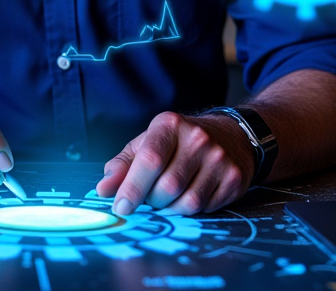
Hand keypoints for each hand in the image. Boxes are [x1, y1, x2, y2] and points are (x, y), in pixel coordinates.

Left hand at [95, 111, 254, 215]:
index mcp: (170, 125)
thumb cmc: (177, 143)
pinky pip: (205, 209)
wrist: (228, 135)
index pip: (150, 160)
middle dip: (153, 200)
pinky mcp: (233, 178)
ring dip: (171, 208)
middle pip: (167, 187)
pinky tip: (191, 193)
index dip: (133, 188)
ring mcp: (219, 158)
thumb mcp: (146, 144)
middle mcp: (197, 138)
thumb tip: (102, 190)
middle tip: (151, 196)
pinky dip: (192, 210)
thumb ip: (122, 166)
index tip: (120, 207)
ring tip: (169, 196)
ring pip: (187, 202)